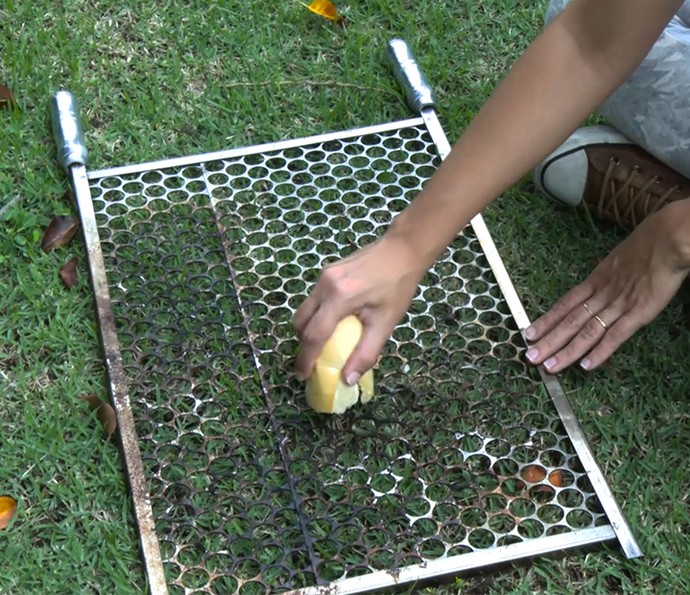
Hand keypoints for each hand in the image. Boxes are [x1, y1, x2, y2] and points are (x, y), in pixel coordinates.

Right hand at [293, 232, 424, 383]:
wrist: (402, 250)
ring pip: (303, 310)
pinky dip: (316, 315)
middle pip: (300, 322)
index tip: (303, 376)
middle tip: (313, 361)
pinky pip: (313, 299)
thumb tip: (348, 379)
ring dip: (308, 329)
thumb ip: (366, 353)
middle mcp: (325, 285)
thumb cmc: (398, 286)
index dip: (306, 359)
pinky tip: (333, 322)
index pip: (314, 335)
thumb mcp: (386, 323)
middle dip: (303, 345)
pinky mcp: (326, 271)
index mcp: (340, 298)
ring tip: (323, 344)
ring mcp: (323, 276)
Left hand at [524, 201, 689, 372]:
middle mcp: (601, 294)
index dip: (546, 320)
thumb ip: (609, 276)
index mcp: (596, 280)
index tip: (528, 333)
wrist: (669, 238)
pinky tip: (586, 365)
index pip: (565, 304)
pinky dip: (600, 351)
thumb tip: (601, 284)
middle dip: (548, 341)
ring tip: (549, 366)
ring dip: (567, 351)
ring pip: (587, 331)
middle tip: (530, 357)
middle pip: (570, 321)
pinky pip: (616, 335)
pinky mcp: (639, 312)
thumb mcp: (619, 259)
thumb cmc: (650, 243)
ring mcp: (619, 304)